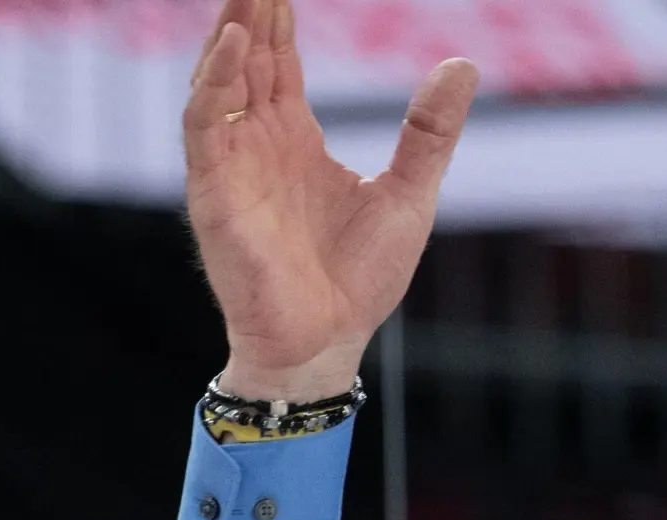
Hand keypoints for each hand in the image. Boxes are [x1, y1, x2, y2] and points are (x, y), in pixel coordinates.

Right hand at [184, 0, 478, 399]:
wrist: (330, 340)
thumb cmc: (361, 279)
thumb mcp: (410, 193)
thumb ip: (429, 131)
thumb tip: (462, 64)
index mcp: (296, 140)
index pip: (280, 62)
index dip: (279, 17)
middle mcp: (258, 144)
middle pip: (247, 58)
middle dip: (251, 9)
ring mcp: (231, 165)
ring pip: (219, 79)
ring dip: (229, 33)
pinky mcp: (214, 192)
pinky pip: (203, 124)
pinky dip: (214, 81)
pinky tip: (235, 44)